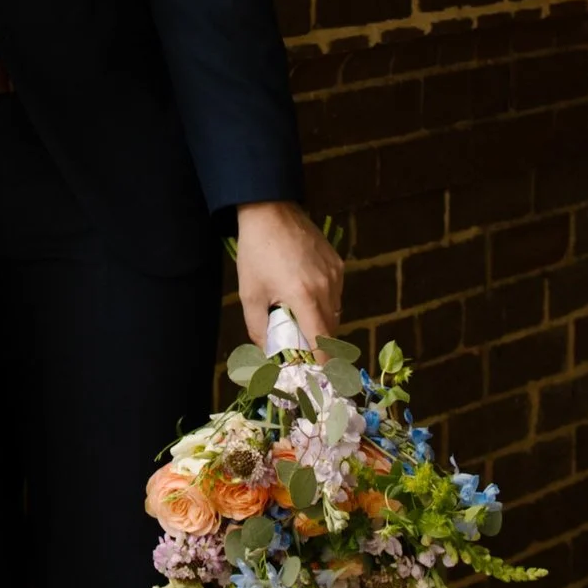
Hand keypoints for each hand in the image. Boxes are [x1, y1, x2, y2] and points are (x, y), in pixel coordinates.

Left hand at [235, 200, 344, 349]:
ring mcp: (335, 274)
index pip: (322, 339)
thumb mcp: (250, 294)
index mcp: (304, 296)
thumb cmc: (256, 253)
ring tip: (302, 322)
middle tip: (304, 351)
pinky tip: (307, 296)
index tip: (323, 376)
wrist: (269, 212)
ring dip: (322, 322)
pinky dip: (325, 302)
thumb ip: (259, 328)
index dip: (323, 360)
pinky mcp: (337, 263)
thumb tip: (266, 354)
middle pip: (331, 328)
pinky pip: (336, 293)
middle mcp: (326, 286)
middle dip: (320, 343)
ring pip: (335, 310)